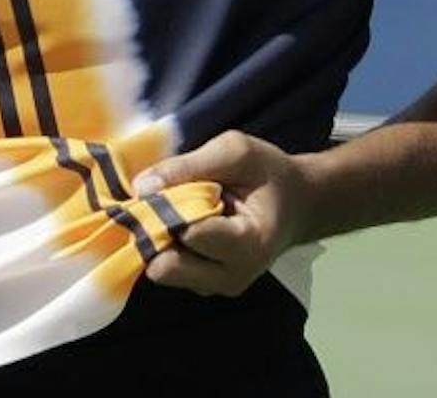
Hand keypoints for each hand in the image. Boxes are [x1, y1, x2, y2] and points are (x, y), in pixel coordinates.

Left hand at [132, 131, 312, 296]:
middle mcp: (233, 277)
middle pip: (168, 268)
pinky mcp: (202, 284)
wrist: (295, 202)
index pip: (191, 235)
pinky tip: (182, 221)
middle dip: (157, 232)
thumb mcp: (235, 151)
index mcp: (250, 244)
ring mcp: (216, 285)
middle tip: (164, 201)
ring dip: (160, 238)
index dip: (168, 210)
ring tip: (181, 210)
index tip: (162, 186)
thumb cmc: (268, 174)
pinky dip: (166, 244)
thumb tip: (141, 187)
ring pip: (162, 271)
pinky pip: (168, 269)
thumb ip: (188, 166)